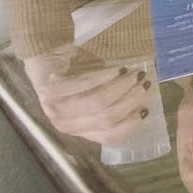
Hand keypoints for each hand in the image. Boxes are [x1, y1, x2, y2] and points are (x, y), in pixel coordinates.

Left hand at [23, 50, 152, 145]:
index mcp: (78, 129)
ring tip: (135, 75)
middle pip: (105, 119)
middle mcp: (65, 124)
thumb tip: (141, 103)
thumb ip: (111, 104)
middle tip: (144, 85)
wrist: (47, 55)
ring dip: (121, 87)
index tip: (145, 109)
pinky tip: (118, 69)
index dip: (129, 125)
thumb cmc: (76, 74)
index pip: (107, 137)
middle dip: (130, 101)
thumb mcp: (94, 94)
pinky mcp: (50, 89)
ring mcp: (55, 108)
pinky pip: (84, 85)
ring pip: (97, 103)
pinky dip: (105, 77)